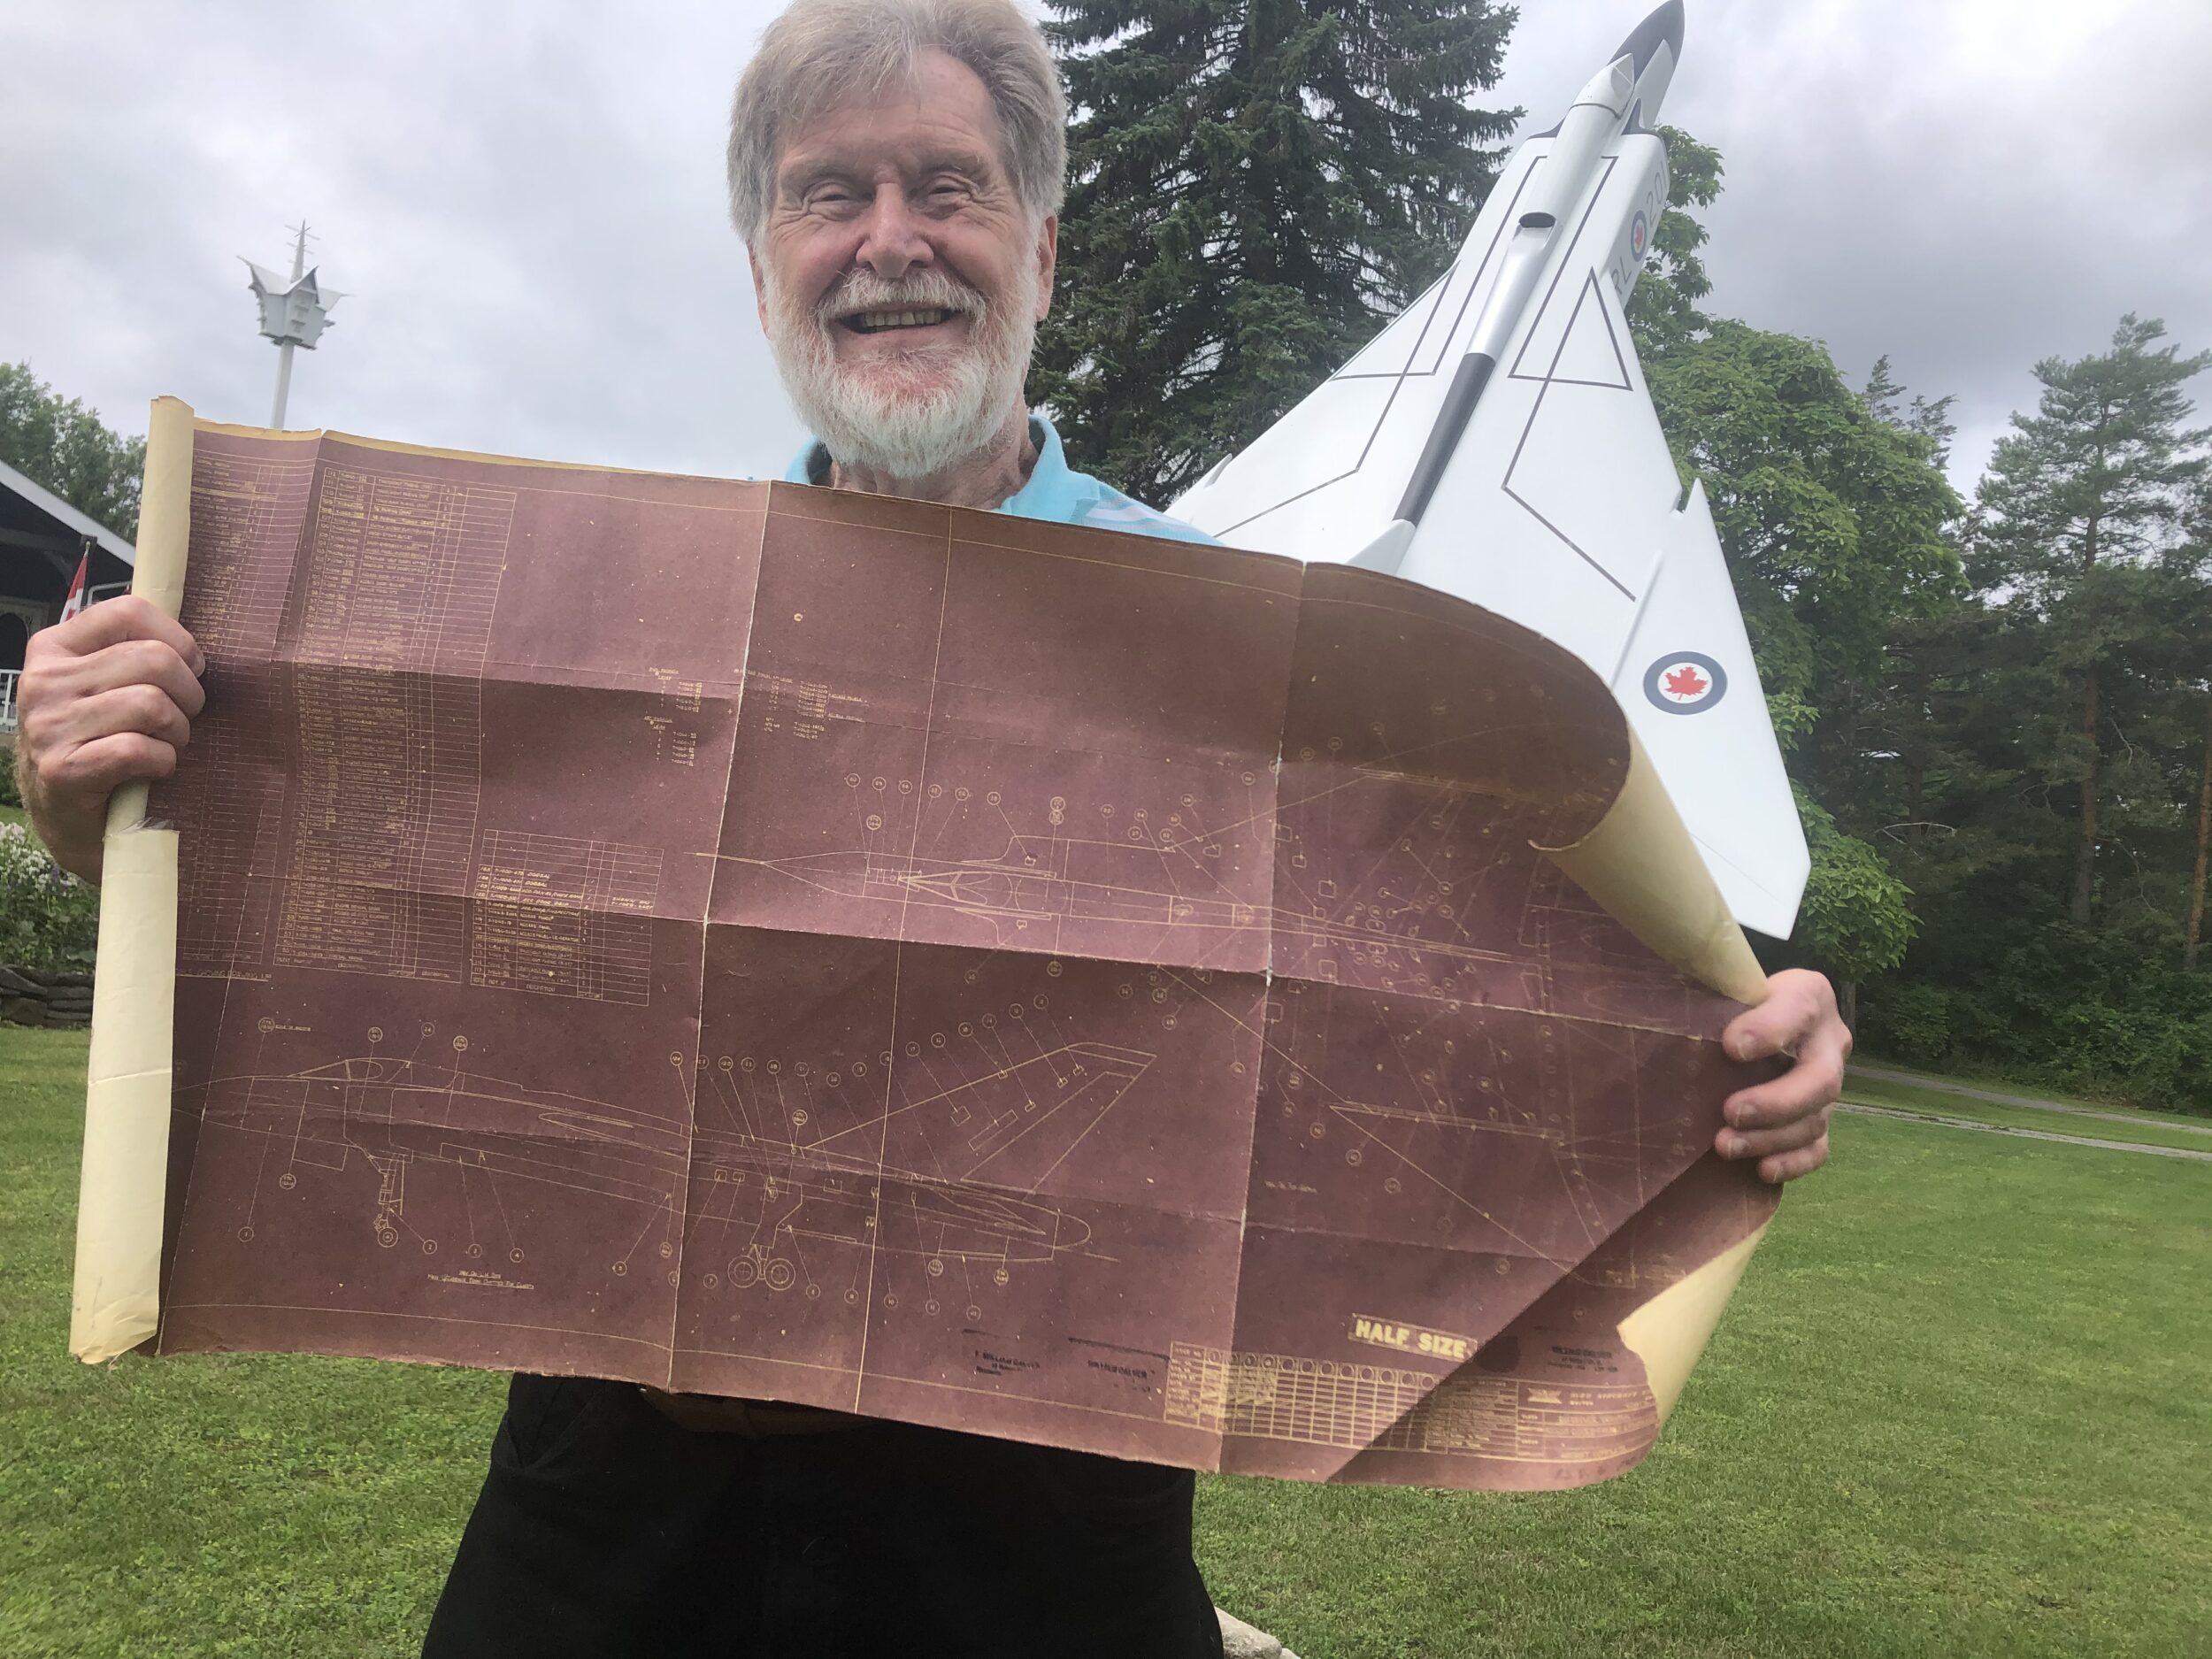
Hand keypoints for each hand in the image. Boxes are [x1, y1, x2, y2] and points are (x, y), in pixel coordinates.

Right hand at [14, 595, 205, 883]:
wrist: (68, 819)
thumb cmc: (100, 744)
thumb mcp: (105, 687)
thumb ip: (134, 654)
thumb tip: (195, 641)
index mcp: (55, 648)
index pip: (128, 612)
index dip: (177, 641)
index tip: (189, 670)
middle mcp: (43, 681)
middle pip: (153, 660)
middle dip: (188, 694)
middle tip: (183, 719)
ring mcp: (47, 726)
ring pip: (152, 704)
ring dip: (178, 731)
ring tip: (168, 745)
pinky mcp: (61, 770)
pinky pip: (137, 750)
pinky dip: (163, 761)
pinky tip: (155, 768)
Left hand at [1716, 968, 1845, 1184]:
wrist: (1752, 1018)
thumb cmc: (1732, 1000)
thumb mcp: (1728, 988)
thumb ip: (1714, 997)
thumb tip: (1662, 1016)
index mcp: (1809, 995)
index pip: (1798, 1009)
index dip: (1769, 1030)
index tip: (1731, 1046)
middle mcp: (1829, 1041)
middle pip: (1821, 1079)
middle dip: (1775, 1102)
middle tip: (1730, 1111)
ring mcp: (1829, 1083)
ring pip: (1816, 1120)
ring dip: (1771, 1138)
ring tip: (1725, 1145)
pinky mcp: (1820, 1117)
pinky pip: (1819, 1148)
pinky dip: (1792, 1163)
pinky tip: (1761, 1169)